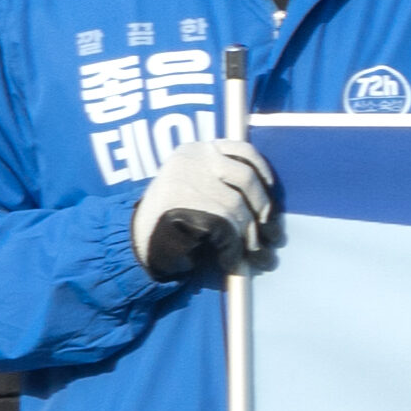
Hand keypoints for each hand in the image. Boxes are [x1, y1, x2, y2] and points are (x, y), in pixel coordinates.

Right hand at [133, 136, 276, 285]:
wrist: (135, 241)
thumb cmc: (171, 219)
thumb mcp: (196, 187)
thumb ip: (225, 184)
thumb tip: (270, 207)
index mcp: (195, 150)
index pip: (242, 150)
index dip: (263, 170)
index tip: (272, 189)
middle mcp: (193, 160)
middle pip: (246, 179)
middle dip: (265, 210)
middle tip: (274, 236)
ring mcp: (189, 182)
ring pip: (238, 208)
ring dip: (252, 237)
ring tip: (260, 256)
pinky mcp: (188, 208)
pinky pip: (225, 229)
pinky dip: (234, 248)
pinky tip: (232, 261)